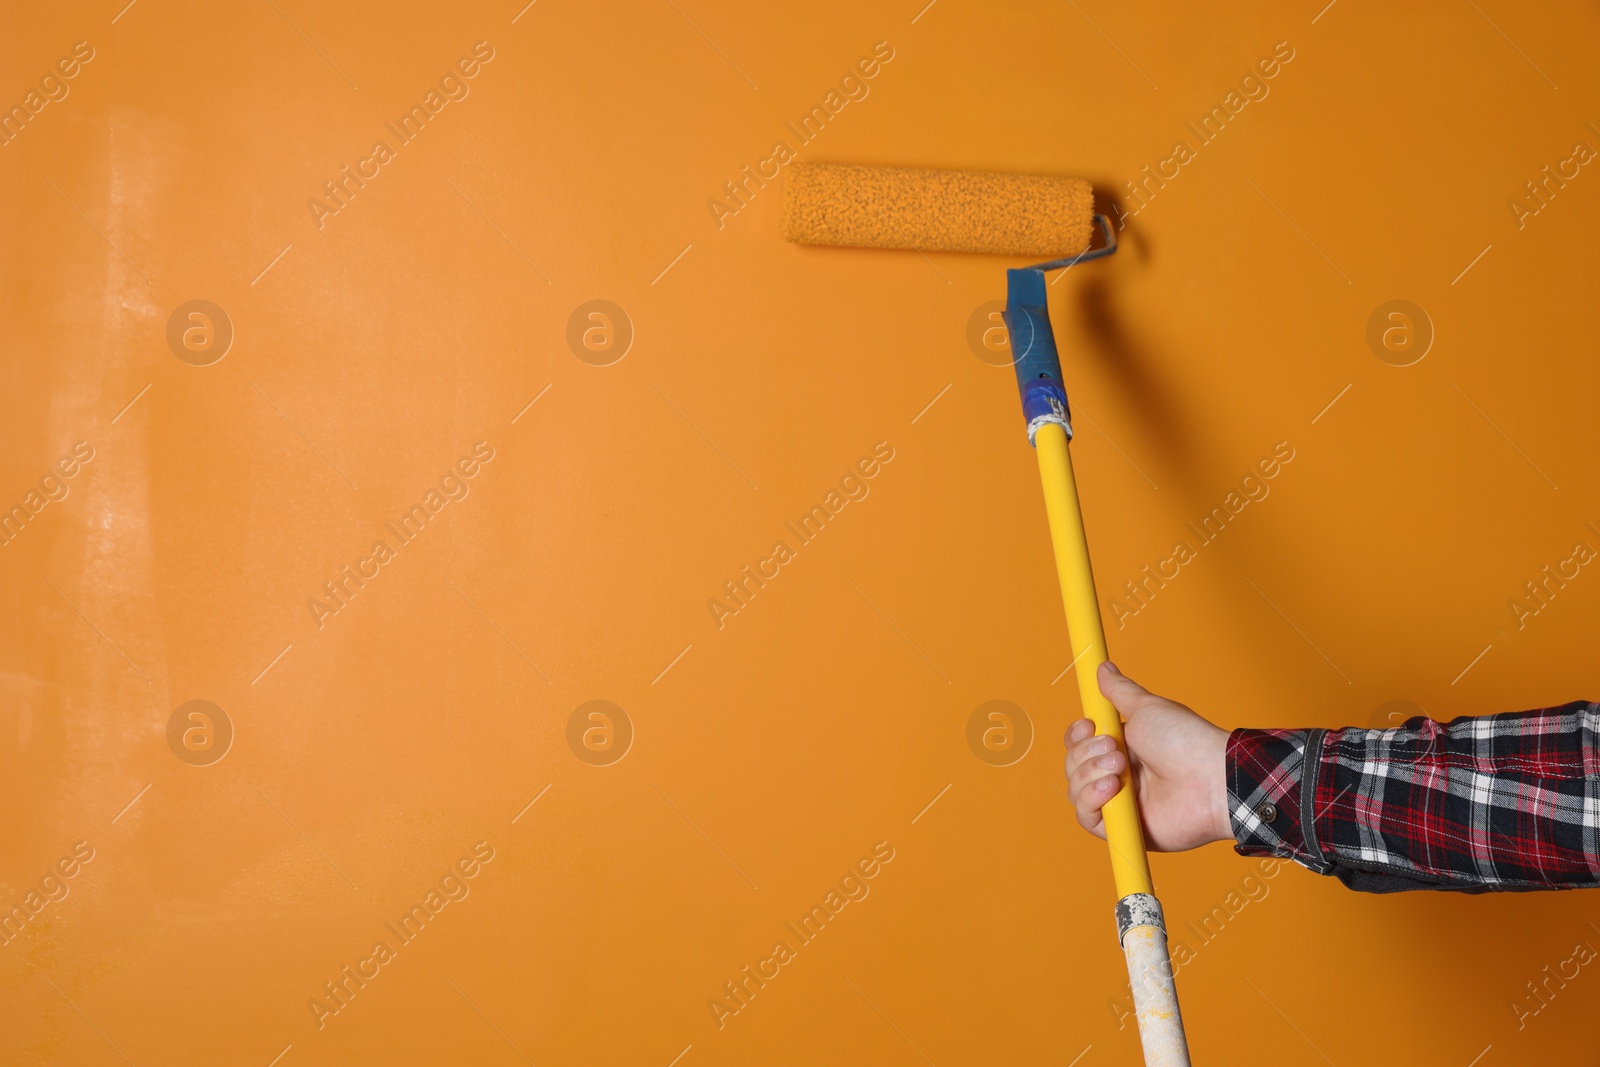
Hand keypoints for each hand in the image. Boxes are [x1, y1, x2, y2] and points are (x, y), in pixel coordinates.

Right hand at [1064, 662, 1231, 851]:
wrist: (1209, 778)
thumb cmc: (1184, 740)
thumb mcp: (1147, 708)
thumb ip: (1120, 691)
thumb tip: (1103, 667)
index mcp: (1121, 747)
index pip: (1078, 744)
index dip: (1077, 736)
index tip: (1089, 725)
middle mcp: (1117, 775)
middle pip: (1072, 765)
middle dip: (1086, 754)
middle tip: (1118, 750)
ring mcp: (1119, 803)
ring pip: (1075, 790)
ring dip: (1090, 774)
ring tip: (1120, 769)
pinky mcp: (1122, 828)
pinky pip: (1086, 818)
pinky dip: (1091, 800)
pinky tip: (1112, 788)